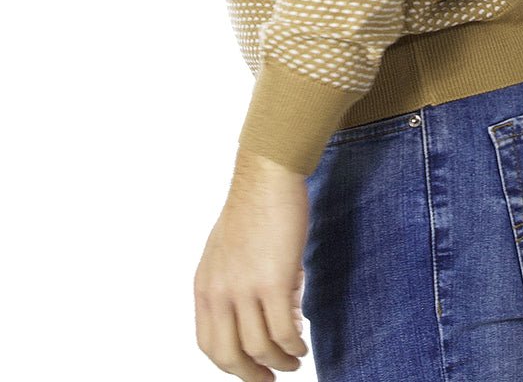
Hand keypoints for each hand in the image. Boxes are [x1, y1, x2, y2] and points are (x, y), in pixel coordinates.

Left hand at [194, 149, 310, 379]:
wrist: (268, 176)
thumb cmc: (254, 209)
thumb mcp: (225, 253)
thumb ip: (231, 287)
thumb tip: (254, 320)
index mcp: (205, 286)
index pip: (209, 344)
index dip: (231, 366)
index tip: (251, 371)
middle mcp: (219, 291)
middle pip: (230, 356)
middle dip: (253, 375)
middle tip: (273, 378)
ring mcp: (245, 288)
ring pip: (261, 347)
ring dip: (281, 362)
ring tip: (295, 359)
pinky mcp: (274, 281)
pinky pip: (284, 331)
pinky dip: (295, 345)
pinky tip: (303, 342)